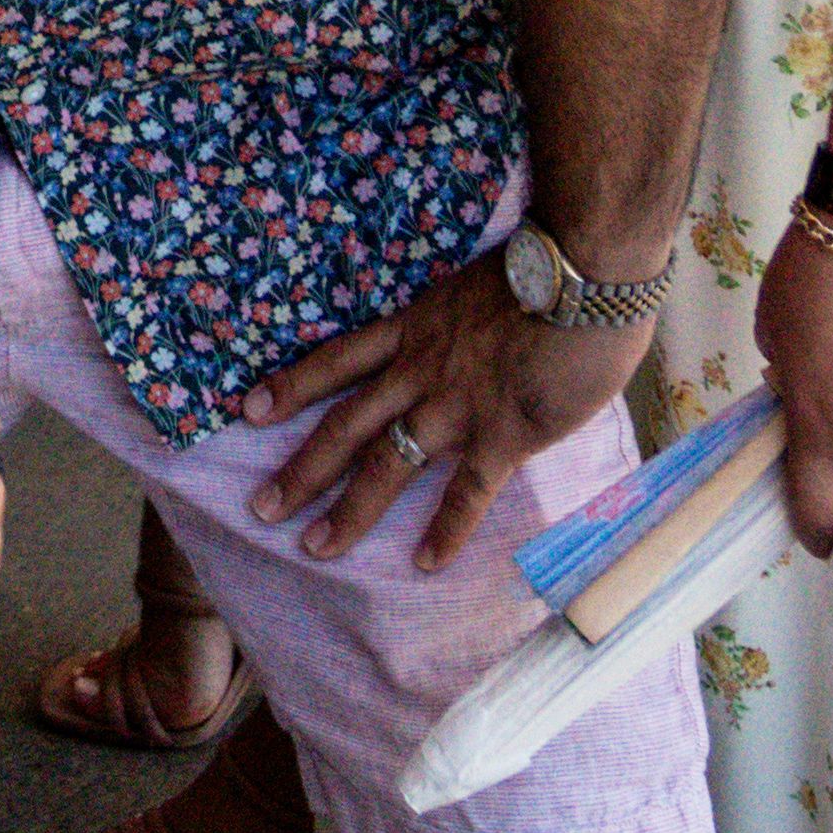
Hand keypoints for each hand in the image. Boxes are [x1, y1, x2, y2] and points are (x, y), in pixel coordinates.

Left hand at [239, 253, 644, 567]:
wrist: (584, 271)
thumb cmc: (542, 269)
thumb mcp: (474, 286)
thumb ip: (459, 324)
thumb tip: (464, 344)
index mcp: (414, 328)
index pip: (337, 360)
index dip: (292, 387)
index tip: (248, 411)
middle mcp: (421, 370)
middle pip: (345, 425)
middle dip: (301, 470)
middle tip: (261, 508)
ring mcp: (457, 405)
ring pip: (387, 463)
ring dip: (349, 510)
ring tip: (315, 547)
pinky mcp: (503, 433)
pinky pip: (467, 491)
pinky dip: (446, 529)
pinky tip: (424, 563)